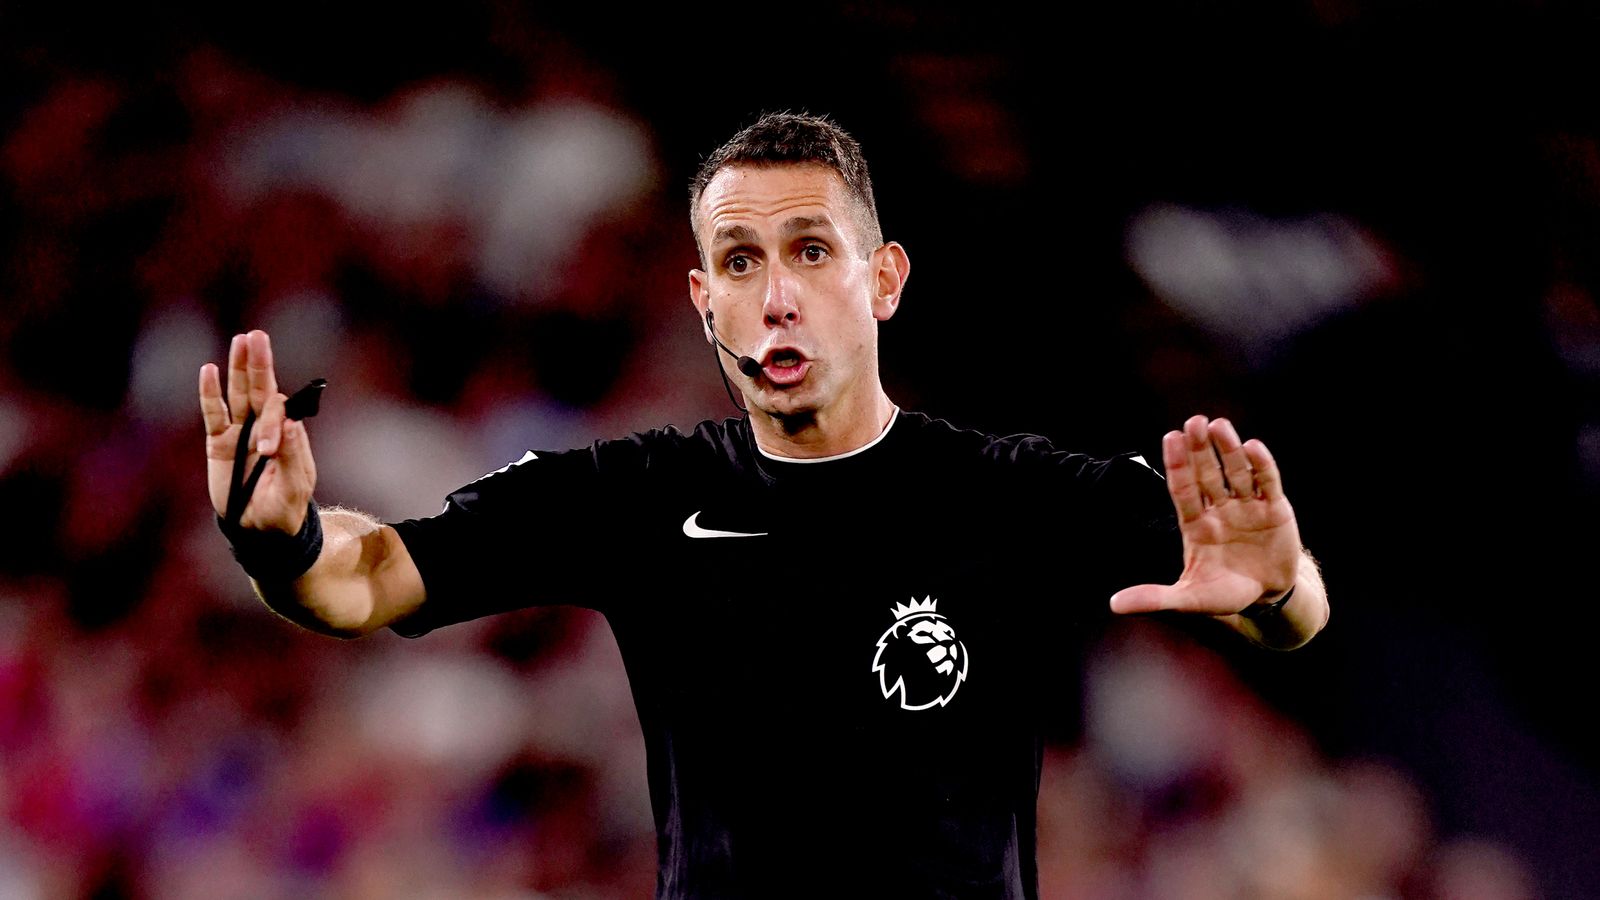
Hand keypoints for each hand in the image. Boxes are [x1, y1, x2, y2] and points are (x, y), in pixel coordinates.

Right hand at [199, 330, 315, 533]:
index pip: (279, 413)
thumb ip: (293, 458)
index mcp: (288, 436)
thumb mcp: (293, 489)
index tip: (266, 450)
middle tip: (257, 336)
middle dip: (259, 364)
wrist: (260, 530)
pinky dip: (210, 394)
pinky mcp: (219, 443)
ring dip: (239, 368)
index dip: (273, 424)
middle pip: (261, 389)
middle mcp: (265, 428)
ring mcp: (241, 433)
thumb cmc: (283, 510)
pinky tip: (208, 370)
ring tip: (241, 340)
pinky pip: (213, 414)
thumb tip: (293, 425)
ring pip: (239, 394)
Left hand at [1110, 415, 1300, 616]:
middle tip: (1194, 422)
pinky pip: (1267, 482)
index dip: (1177, 465)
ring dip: (1228, 449)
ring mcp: (1247, 506)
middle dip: (1200, 449)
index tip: (1170, 438)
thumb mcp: (1188, 599)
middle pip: (1208, 474)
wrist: (1267, 596)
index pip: (1183, 489)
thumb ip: (1154, 598)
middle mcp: (1219, 509)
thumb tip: (1114, 605)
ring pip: (1236, 472)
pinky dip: (1261, 465)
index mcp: (1196, 524)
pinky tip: (1253, 446)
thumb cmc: (1224, 593)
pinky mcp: (1275, 509)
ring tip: (1219, 426)